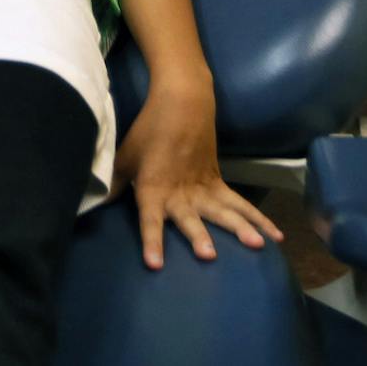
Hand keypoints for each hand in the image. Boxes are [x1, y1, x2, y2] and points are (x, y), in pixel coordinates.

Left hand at [112, 74, 280, 269]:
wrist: (182, 102)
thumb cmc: (149, 131)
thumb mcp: (125, 157)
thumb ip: (113, 185)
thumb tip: (91, 206)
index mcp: (154, 188)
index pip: (150, 219)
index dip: (152, 241)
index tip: (156, 264)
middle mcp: (181, 192)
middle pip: (190, 217)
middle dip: (198, 237)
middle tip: (209, 255)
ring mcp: (203, 188)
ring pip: (223, 210)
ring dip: (240, 228)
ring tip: (257, 246)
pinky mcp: (219, 183)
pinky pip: (240, 203)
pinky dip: (258, 218)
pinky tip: (275, 236)